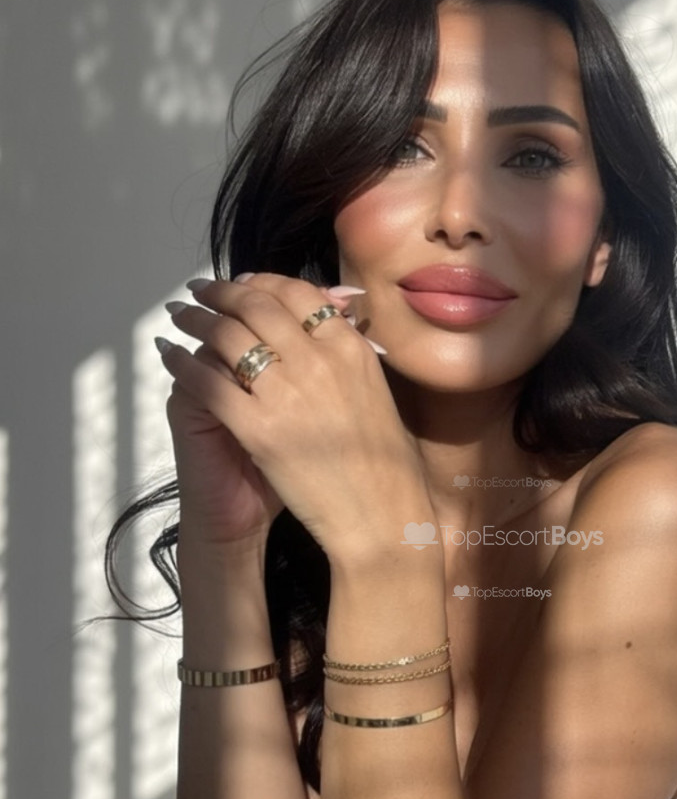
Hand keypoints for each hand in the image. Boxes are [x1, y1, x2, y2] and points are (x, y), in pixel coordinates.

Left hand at [157, 274, 432, 565]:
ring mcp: (286, 393)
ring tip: (181, 315)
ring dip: (195, 319)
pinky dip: (183, 364)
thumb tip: (336, 311)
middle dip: (221, 292)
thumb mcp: (375, 393)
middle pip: (257, 306)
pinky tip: (171, 356)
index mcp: (350, 349)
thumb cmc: (383, 463)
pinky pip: (208, 382)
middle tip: (201, 290)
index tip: (244, 284)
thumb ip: (350, 352)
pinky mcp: (258, 428)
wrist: (378, 515)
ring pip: (226, 336)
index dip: (263, 283)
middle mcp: (319, 361)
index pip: (298, 294)